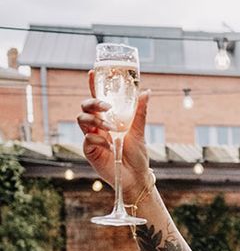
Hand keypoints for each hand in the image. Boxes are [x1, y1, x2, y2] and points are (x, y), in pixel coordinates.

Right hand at [77, 70, 150, 200]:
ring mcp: (92, 138)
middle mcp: (98, 127)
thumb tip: (146, 92)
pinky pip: (87, 139)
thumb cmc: (137, 156)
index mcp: (109, 119)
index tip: (92, 72)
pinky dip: (98, 139)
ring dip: (95, 120)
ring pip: (81, 119)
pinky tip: (109, 147)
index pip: (98, 99)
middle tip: (105, 107)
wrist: (136, 178)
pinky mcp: (90, 151)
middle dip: (92, 103)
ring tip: (110, 128)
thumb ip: (140, 113)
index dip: (93, 86)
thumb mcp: (139, 132)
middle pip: (85, 107)